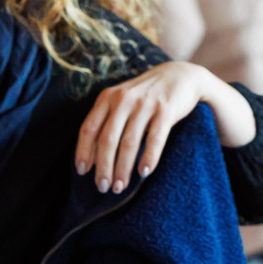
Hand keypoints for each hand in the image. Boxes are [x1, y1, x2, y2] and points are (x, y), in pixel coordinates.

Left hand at [74, 62, 255, 194]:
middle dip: (103, 167)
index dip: (83, 151)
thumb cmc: (145, 96)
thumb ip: (107, 122)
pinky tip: (144, 172)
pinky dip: (148, 158)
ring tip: (120, 187)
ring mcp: (145, 104)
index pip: (89, 127)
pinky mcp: (166, 109)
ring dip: (123, 169)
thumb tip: (91, 157)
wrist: (180, 76)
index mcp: (108, 97)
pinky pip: (155, 139)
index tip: (82, 171)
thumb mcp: (122, 101)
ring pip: (129, 142)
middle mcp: (124, 99)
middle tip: (103, 187)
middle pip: (108, 139)